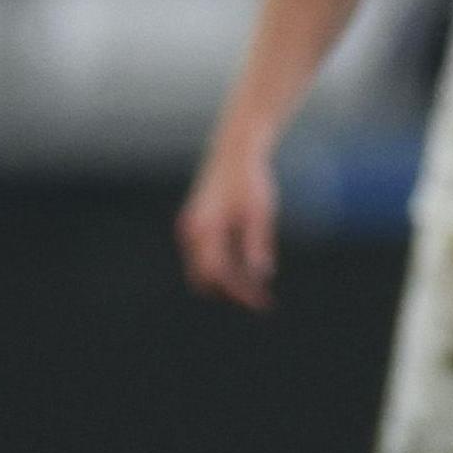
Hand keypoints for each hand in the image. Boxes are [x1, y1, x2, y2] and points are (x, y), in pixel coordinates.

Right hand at [177, 145, 279, 311]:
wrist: (234, 151)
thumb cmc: (250, 178)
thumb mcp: (260, 212)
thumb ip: (258, 243)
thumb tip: (261, 275)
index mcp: (206, 227)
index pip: (218, 273)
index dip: (239, 292)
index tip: (262, 302)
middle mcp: (191, 231)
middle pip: (204, 277)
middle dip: (230, 292)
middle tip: (260, 300)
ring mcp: (189, 229)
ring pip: (201, 270)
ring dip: (224, 283)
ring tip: (254, 291)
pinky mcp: (195, 226)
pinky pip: (203, 258)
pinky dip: (221, 270)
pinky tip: (243, 273)